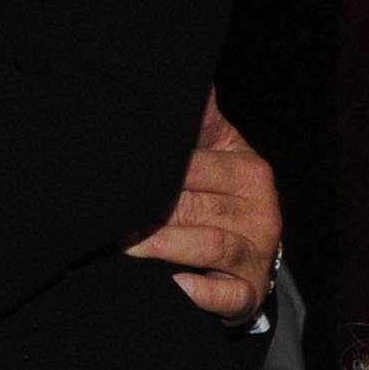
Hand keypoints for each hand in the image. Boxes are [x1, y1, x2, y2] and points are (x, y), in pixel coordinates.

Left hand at [127, 94, 279, 321]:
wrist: (247, 258)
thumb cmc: (218, 198)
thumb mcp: (216, 153)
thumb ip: (199, 119)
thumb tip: (183, 74)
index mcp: (250, 170)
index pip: (196, 163)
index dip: (152, 166)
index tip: (116, 169)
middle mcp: (260, 209)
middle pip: (195, 204)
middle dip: (148, 208)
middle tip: (108, 211)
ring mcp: (257, 252)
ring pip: (208, 245)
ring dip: (163, 246)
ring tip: (124, 245)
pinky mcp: (250, 292)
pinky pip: (226, 295)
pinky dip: (201, 293)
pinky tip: (174, 286)